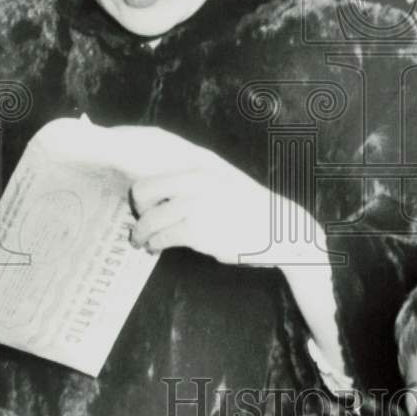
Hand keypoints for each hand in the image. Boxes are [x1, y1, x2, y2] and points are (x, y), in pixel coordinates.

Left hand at [128, 131, 325, 267]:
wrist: (280, 230)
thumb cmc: (253, 209)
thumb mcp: (225, 182)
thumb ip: (197, 183)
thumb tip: (167, 192)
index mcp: (201, 167)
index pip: (155, 172)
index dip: (141, 191)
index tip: (142, 204)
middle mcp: (194, 181)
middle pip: (143, 192)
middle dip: (136, 211)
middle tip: (138, 223)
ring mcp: (194, 205)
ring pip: (149, 219)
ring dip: (141, 233)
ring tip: (142, 241)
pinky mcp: (196, 230)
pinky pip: (162, 238)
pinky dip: (154, 245)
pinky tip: (155, 248)